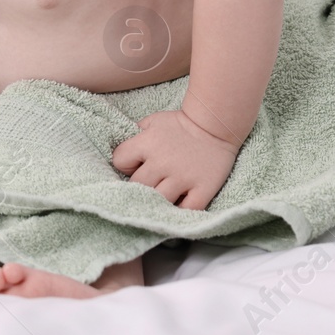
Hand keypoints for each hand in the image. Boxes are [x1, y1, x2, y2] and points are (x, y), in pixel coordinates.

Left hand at [111, 109, 239, 210]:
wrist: (215, 126)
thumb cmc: (180, 124)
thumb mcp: (153, 121)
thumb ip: (136, 134)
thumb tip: (121, 152)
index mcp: (148, 143)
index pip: (120, 161)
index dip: (124, 164)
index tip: (134, 165)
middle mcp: (163, 162)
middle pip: (137, 185)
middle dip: (138, 185)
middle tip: (147, 184)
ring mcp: (183, 177)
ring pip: (158, 200)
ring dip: (156, 200)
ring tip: (158, 198)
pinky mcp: (203, 189)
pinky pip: (186, 210)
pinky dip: (179, 212)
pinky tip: (176, 208)